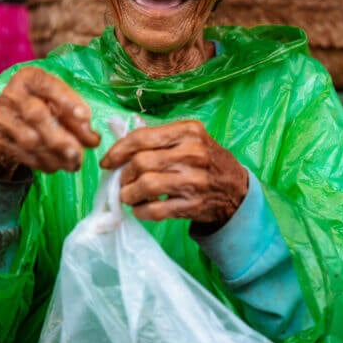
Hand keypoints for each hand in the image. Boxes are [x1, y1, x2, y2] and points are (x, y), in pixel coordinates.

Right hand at [0, 66, 99, 179]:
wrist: (7, 123)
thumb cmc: (40, 105)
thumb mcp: (57, 103)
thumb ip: (76, 118)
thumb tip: (93, 140)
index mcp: (29, 78)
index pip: (48, 85)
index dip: (68, 101)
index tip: (86, 117)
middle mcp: (13, 95)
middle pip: (37, 115)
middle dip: (61, 138)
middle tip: (79, 153)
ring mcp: (2, 118)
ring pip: (30, 140)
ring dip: (56, 156)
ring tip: (74, 163)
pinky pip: (24, 155)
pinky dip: (44, 163)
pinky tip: (59, 166)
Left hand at [100, 120, 247, 227]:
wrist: (236, 189)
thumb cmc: (205, 160)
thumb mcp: (189, 138)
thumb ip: (158, 138)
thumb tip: (120, 146)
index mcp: (188, 132)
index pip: (142, 138)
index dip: (118, 150)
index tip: (107, 161)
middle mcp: (192, 153)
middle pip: (140, 162)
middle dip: (123, 175)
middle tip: (122, 181)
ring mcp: (194, 181)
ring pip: (145, 186)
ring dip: (128, 194)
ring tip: (128, 196)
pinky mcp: (192, 206)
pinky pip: (156, 210)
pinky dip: (141, 211)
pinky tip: (140, 209)